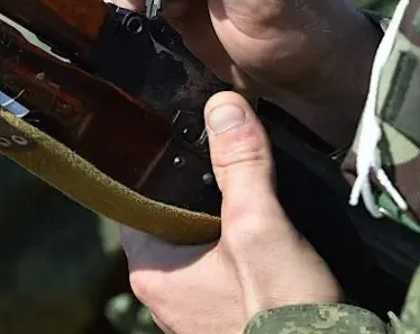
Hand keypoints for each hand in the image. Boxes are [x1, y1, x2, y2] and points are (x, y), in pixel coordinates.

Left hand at [121, 91, 340, 333]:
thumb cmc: (282, 312)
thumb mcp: (260, 227)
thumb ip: (242, 166)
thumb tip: (222, 107)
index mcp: (152, 272)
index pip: (138, 199)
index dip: (160, 164)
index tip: (188, 136)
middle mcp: (167, 292)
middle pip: (174, 215)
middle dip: (203, 185)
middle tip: (232, 153)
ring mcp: (199, 305)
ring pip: (204, 238)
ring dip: (229, 213)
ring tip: (255, 183)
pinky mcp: (231, 311)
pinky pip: (228, 263)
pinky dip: (246, 240)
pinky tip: (272, 225)